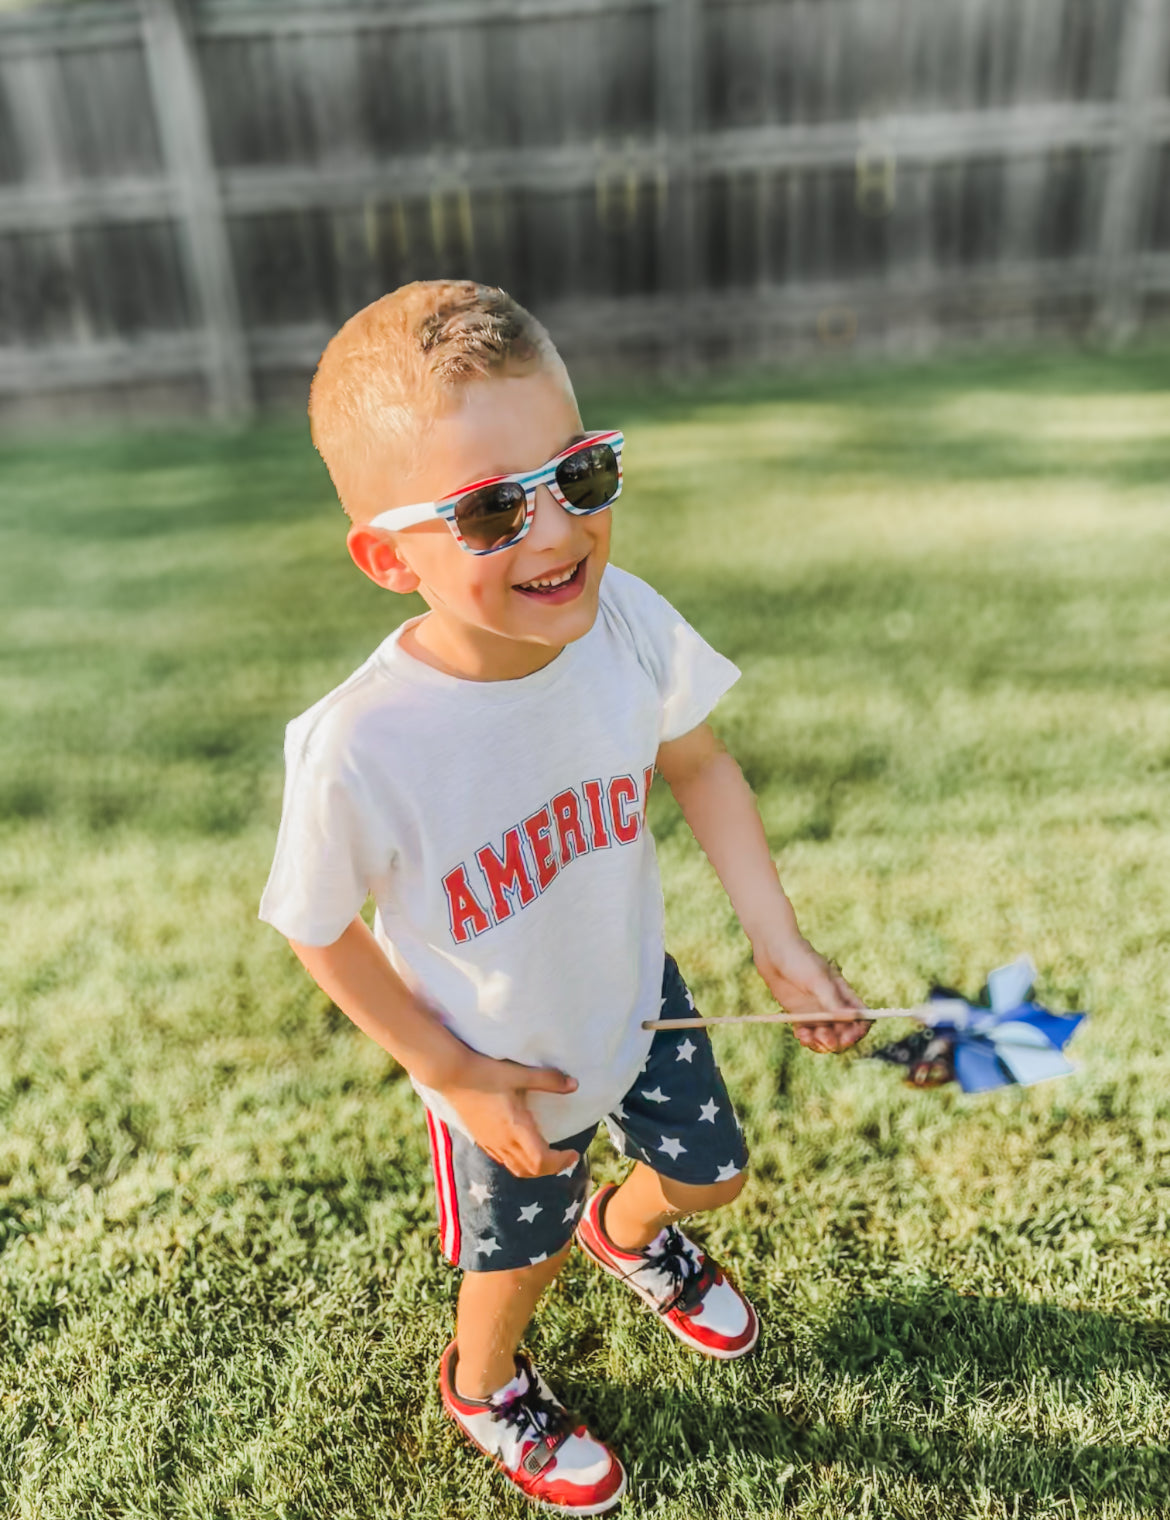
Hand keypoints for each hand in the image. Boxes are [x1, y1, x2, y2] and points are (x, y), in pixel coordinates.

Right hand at [437, 1051, 581, 1178]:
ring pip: (516, 1168)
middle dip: (552, 1168)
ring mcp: (489, 1143)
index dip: (561, 1162)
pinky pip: (503, 1160)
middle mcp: (502, 1141)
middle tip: (566, 1157)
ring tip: (548, 1155)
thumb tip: (574, 1084)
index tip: (573, 1152)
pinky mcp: (480, 1139)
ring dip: (535, 1168)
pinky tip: (522, 1147)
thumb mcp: (519, 1074)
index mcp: (515, 1128)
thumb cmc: (485, 1072)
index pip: (542, 1161)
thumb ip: (548, 1079)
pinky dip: (519, 1162)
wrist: (449, 1074)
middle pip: (531, 1170)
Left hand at [752, 930, 870, 1053]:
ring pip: (826, 1037)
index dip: (858, 1031)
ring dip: (820, 1042)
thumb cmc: (799, 958)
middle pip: (843, 1033)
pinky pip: (808, 1034)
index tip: (847, 1036)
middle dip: (836, 1040)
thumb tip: (852, 1017)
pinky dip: (806, 1038)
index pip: (861, 1018)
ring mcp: (816, 1011)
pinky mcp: (800, 1014)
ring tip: (806, 1036)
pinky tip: (799, 1034)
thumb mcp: (817, 978)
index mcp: (844, 995)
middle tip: (823, 1038)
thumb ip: (832, 999)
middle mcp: (833, 1006)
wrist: (773, 950)